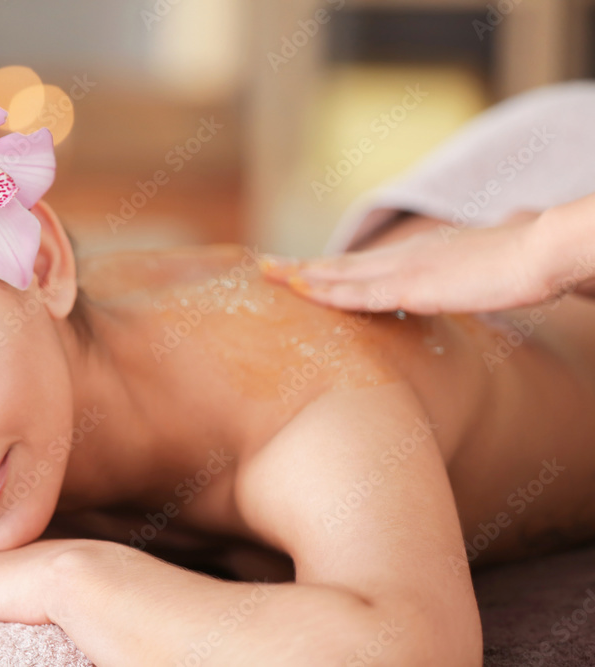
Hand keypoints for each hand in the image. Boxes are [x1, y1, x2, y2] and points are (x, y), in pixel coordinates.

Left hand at [262, 206, 594, 313]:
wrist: (545, 251)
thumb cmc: (523, 258)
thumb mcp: (486, 264)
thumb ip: (473, 263)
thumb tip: (489, 245)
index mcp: (418, 256)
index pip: (362, 263)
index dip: (327, 266)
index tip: (299, 269)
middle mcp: (403, 258)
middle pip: (341, 264)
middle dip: (301, 267)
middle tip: (264, 267)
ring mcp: (404, 271)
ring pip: (340, 275)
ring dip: (302, 275)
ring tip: (268, 274)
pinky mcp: (413, 287)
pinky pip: (359, 293)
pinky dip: (327, 292)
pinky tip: (301, 290)